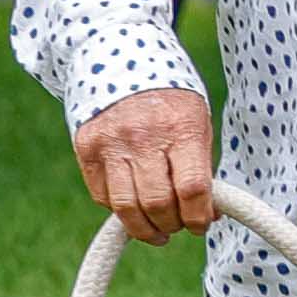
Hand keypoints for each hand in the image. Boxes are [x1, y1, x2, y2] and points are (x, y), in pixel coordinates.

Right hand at [74, 86, 215, 245]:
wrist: (123, 64)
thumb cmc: (172, 103)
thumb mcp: (198, 124)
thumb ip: (202, 168)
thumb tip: (209, 214)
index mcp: (182, 128)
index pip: (192, 187)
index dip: (198, 216)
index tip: (201, 226)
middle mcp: (143, 137)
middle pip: (158, 202)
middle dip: (172, 225)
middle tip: (178, 227)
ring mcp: (111, 144)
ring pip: (125, 207)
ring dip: (144, 229)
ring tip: (158, 232)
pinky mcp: (86, 149)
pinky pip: (103, 196)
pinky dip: (121, 210)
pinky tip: (134, 208)